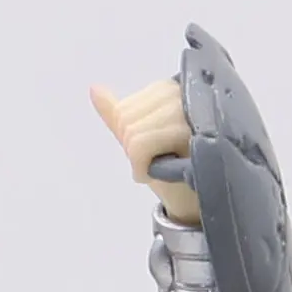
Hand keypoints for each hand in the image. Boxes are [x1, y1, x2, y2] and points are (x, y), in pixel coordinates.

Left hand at [89, 75, 198, 224]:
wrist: (196, 203)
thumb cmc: (172, 171)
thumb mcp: (141, 137)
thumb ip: (118, 113)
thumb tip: (94, 89)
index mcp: (172, 88)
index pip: (124, 109)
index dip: (131, 137)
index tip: (156, 150)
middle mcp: (183, 93)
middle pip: (125, 120)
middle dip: (135, 149)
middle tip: (160, 161)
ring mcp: (189, 112)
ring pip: (132, 134)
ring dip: (140, 162)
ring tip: (164, 167)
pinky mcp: (190, 135)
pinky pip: (140, 145)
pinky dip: (142, 168)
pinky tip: (163, 173)